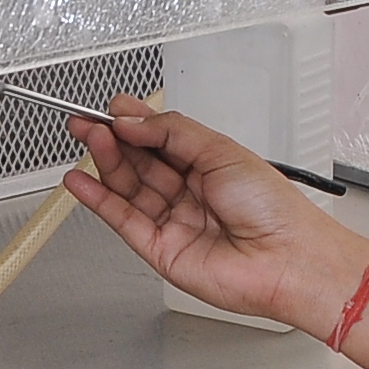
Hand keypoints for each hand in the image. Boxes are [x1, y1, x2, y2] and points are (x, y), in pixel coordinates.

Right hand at [61, 96, 368, 330]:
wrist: (288, 259)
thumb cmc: (274, 209)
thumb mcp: (221, 151)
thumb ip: (172, 132)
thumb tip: (133, 121)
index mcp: (210, 164)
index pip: (160, 137)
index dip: (134, 122)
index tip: (112, 109)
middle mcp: (190, 192)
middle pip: (139, 161)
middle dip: (112, 138)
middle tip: (88, 122)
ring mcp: (174, 221)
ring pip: (128, 187)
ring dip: (104, 162)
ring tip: (86, 139)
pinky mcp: (160, 250)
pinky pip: (122, 220)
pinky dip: (97, 200)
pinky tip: (80, 181)